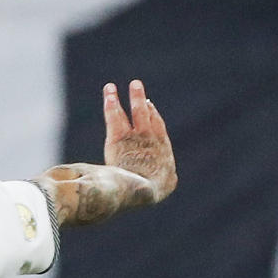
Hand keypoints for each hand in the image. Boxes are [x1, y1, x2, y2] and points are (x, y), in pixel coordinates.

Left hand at [102, 79, 175, 201]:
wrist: (143, 187)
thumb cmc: (152, 191)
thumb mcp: (164, 186)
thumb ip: (165, 180)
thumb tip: (169, 181)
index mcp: (162, 148)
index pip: (158, 127)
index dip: (153, 116)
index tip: (148, 105)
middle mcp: (151, 137)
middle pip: (146, 115)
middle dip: (140, 101)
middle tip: (136, 87)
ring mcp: (135, 135)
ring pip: (132, 111)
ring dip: (124, 97)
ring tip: (110, 87)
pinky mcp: (118, 137)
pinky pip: (114, 117)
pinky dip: (111, 105)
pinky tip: (108, 94)